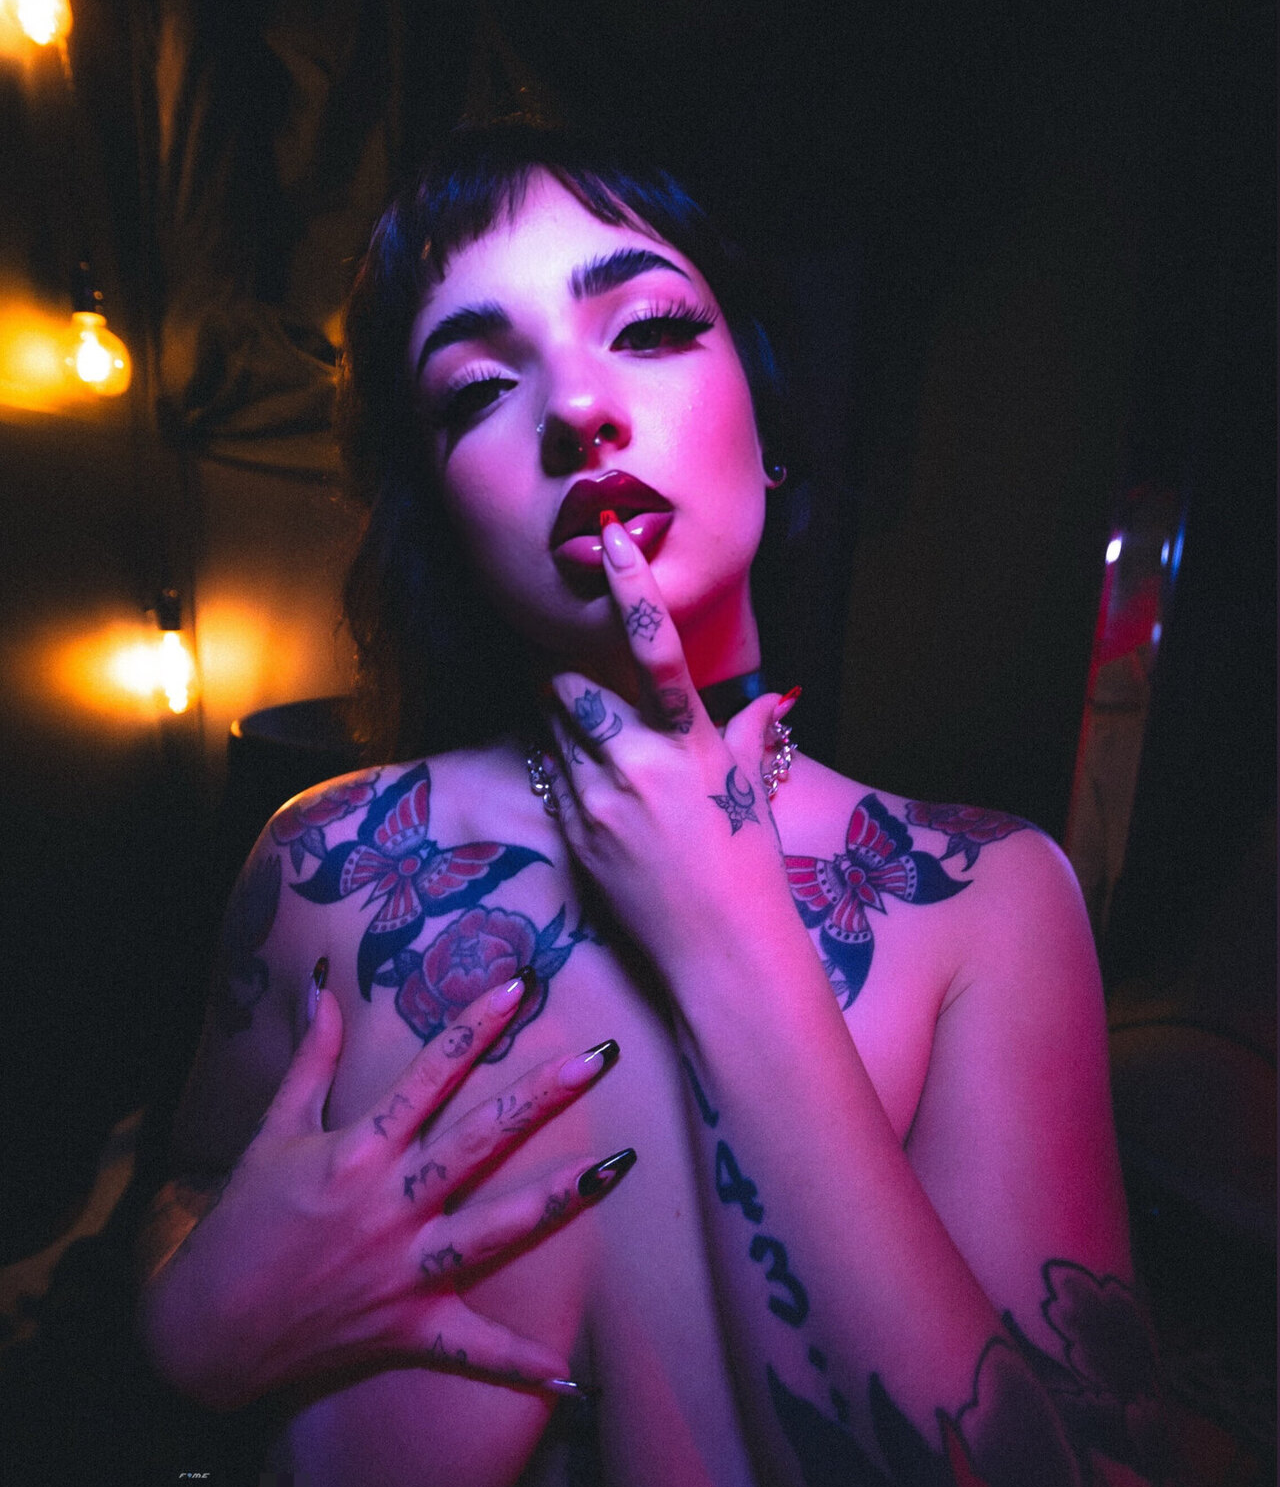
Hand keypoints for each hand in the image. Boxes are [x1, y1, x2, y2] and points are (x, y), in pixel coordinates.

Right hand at [141, 973, 632, 1408]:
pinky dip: (519, 1366)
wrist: (204, 1335)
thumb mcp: (270, 1137)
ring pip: (496, 1229)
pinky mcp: (408, 1330)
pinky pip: (473, 1351)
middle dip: (542, 1095)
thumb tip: (324, 987)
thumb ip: (309, 1061)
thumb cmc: (238, 1228)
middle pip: (479, 1140)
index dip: (474, 1027)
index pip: (427, 1075)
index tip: (520, 985)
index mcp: (354, 1154)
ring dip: (560, 1198)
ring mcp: (404, 1271)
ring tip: (619, 1167)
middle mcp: (388, 1208)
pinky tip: (572, 1379)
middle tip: (600, 1056)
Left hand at [543, 513, 792, 969]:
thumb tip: (774, 700)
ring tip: (573, 725)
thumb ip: (754, 738)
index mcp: (692, 745)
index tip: (610, 534)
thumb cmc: (748, 870)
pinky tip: (582, 782)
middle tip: (565, 668)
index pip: (656, 645)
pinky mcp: (575, 837)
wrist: (720, 951)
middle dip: (563, 673)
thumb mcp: (755, 795)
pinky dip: (558, 769)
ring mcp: (599, 804)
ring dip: (555, 718)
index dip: (631, 584)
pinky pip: (550, 782)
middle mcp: (639, 766)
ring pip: (552, 732)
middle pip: (573, 687)